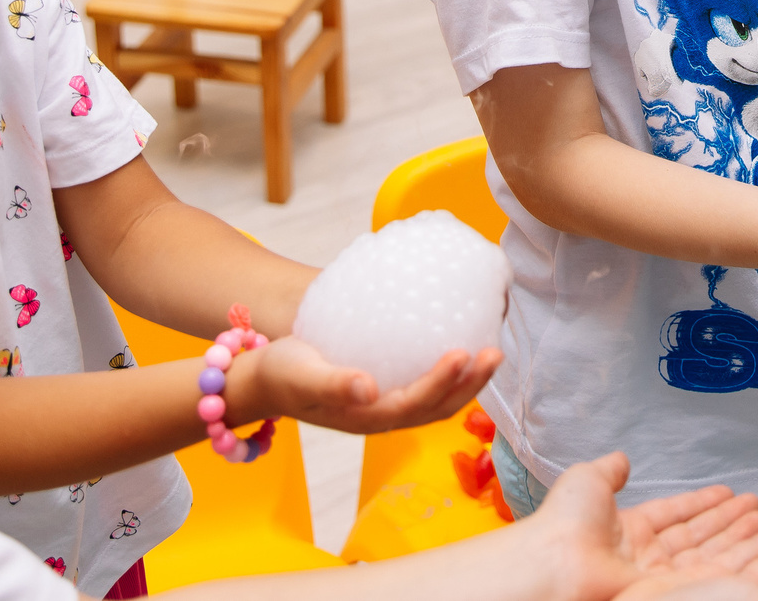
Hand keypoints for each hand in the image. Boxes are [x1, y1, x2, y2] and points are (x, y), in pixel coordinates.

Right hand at [239, 334, 502, 434]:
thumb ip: (333, 384)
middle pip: (437, 407)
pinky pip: (425, 382)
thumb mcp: (302, 375)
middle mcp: (382, 415)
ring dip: (467, 380)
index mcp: (366, 417)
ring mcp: (386, 404)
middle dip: (470, 385)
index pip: (415, 404)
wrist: (264, 379)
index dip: (442, 383)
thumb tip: (367, 389)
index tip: (463, 353)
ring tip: (491, 350)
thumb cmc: (282, 372)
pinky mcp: (386, 388)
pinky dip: (449, 370)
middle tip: (494, 352)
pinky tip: (461, 340)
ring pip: (437, 399)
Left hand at [528, 452, 757, 600]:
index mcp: (629, 535)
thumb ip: (608, 472)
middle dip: (741, 526)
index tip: (734, 495)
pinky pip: (728, 571)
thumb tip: (621, 458)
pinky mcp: (684, 593)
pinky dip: (757, 555)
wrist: (559, 567)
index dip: (706, 507)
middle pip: (708, 541)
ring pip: (726, 558)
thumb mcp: (586, 484)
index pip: (678, 520)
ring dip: (757, 541)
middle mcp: (653, 562)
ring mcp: (670, 582)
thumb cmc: (564, 528)